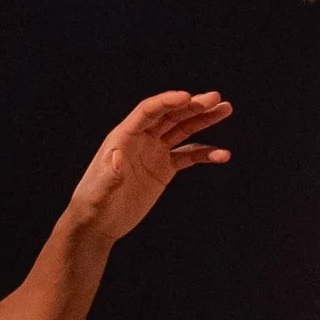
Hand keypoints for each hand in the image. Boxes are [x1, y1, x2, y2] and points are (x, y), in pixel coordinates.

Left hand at [66, 90, 232, 244]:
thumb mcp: (100, 190)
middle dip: (193, 106)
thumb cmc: (93, 204)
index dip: (168, 102)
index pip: (148, 111)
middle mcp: (141, 139)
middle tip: (216, 98)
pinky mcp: (164, 169)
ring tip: (226, 109)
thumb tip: (117, 156)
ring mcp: (154, 152)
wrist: (99, 222)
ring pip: (183, 130)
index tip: (189, 97)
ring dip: (204, 119)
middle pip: (170, 115)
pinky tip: (222, 154)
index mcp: (124, 136)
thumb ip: (109, 174)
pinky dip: (206, 153)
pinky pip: (189, 156)